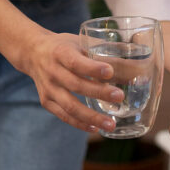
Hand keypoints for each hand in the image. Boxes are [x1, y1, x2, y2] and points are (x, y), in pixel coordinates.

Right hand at [0, 0, 122, 131]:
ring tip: (111, 123)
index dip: (92, 68)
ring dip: (91, 116)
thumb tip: (137, 63)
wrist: (32, 53)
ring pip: (70, 105)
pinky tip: (95, 128)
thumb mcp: (80, 41)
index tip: (110, 72)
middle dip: (99, 92)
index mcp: (60, 52)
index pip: (75, 62)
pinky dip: (80, 123)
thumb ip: (104, 52)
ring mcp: (48, 88)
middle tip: (120, 97)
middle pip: (76, 85)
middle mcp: (52, 71)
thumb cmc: (64, 46)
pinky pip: (64, 115)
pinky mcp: (47, 101)